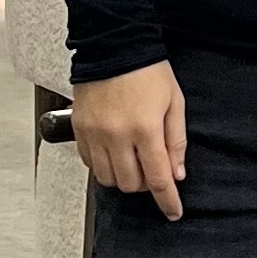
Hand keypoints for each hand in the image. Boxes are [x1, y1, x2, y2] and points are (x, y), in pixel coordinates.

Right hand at [73, 62, 187, 221]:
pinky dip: (103, 165)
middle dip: (145, 184)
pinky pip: (89, 163)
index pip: (158, 179)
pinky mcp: (79, 128)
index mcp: (145, 129)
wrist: (113, 45)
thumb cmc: (148, 70)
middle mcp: (117, 136)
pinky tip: (114, 153)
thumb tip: (177, 174)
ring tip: (132, 160)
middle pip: (130, 184)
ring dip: (123, 177)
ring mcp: (95, 134)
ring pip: (107, 178)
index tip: (173, 212)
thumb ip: (176, 142)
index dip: (167, 201)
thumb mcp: (174, 103)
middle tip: (153, 169)